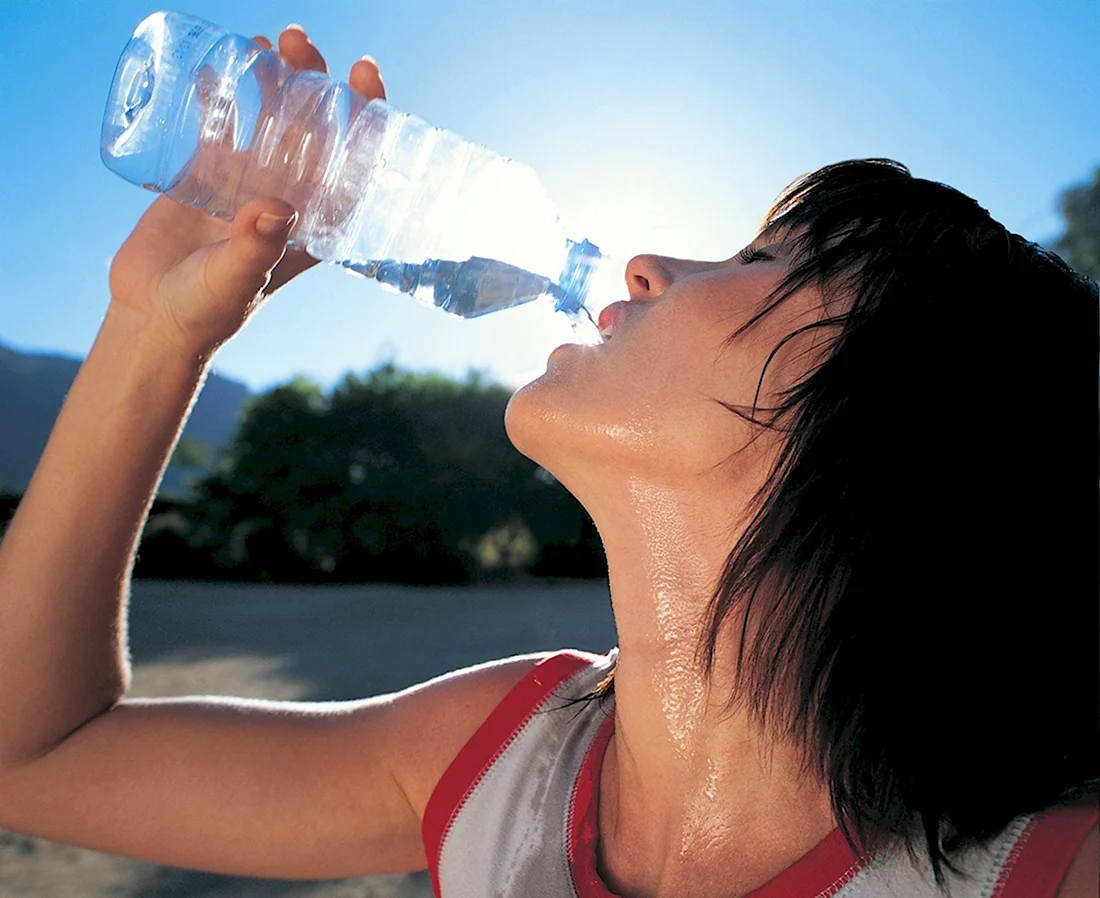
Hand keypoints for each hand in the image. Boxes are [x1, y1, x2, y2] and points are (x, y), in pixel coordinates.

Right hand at [108, 26, 386, 357]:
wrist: (153, 319)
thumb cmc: (206, 312)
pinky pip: (218, 125)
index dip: (366, 120)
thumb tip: (276, 206)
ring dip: (274, 79)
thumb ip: (256, 247)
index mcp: (314, 225)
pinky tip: (214, 65)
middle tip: (301, 44)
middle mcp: (288, 199)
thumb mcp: (236, 281)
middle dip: (315, 84)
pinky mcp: (204, 176)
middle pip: (313, 130)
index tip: (365, 78)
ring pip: (270, 120)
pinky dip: (218, 94)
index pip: (353, 165)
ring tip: (269, 41)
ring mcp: (247, 184)